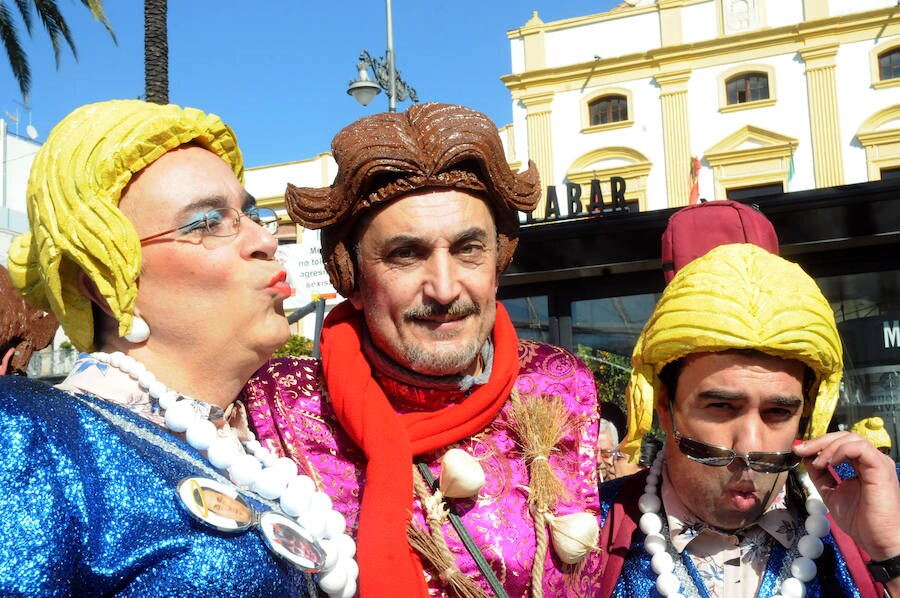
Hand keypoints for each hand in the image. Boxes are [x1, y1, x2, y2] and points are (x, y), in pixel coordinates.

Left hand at [795, 431, 899, 561]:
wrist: (876, 540)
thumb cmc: (860, 520)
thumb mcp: (831, 492)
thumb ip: (820, 474)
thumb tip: (806, 457)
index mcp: (863, 465)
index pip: (841, 443)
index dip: (819, 443)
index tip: (800, 450)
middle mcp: (872, 460)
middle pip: (844, 436)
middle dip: (819, 441)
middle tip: (801, 450)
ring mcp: (878, 462)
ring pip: (851, 438)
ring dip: (828, 447)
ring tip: (818, 463)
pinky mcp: (881, 467)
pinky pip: (859, 448)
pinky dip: (840, 451)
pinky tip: (829, 463)